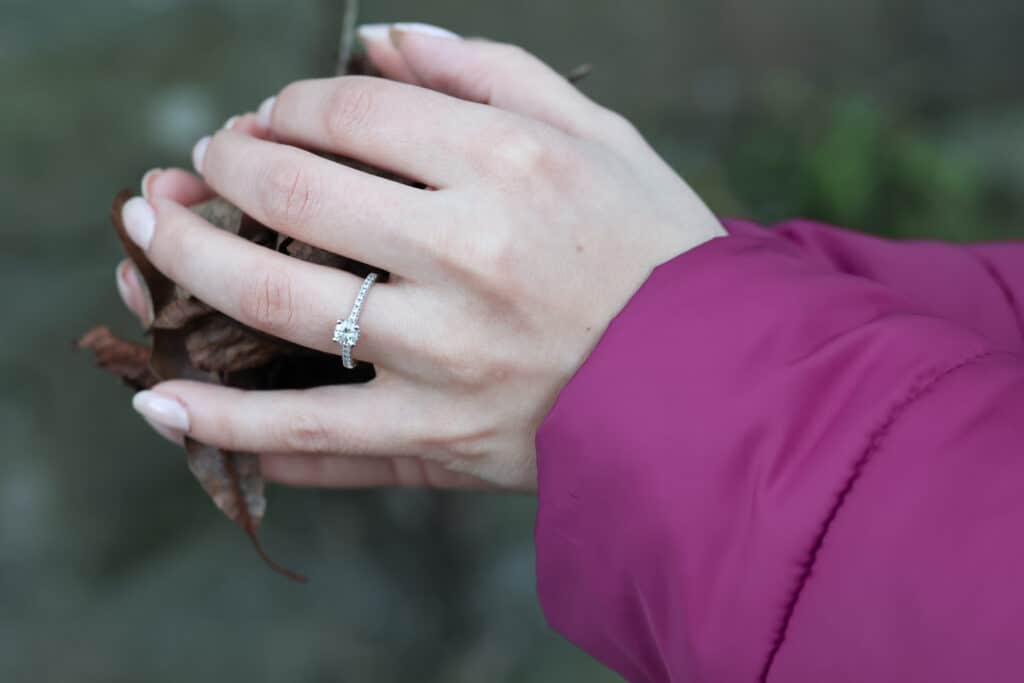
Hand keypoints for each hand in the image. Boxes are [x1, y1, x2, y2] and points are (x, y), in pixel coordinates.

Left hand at [118, 23, 724, 490]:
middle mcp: (469, 253)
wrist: (713, 383)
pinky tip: (162, 400)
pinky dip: (226, 422)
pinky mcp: (438, 438)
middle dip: (224, 166)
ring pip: (275, 303)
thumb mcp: (602, 137)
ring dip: (185, 262)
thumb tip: (383, 39)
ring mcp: (445, 355)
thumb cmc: (655, 251)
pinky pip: (311, 434)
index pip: (351, 111)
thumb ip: (493, 71)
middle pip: (293, 192)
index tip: (276, 118)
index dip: (290, 105)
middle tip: (202, 165)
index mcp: (510, 164)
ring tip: (146, 235)